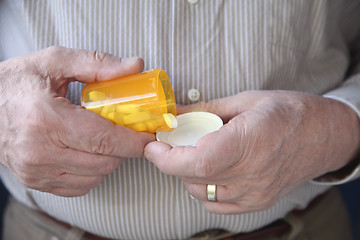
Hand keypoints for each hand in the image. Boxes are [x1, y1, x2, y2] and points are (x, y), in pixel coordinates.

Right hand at [0, 46, 154, 196]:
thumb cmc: (16, 83)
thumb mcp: (54, 61)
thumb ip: (97, 63)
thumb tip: (134, 66)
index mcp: (45, 118)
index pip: (104, 140)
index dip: (134, 140)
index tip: (148, 134)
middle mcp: (39, 150)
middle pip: (104, 161)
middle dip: (125, 148)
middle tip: (129, 132)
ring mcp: (36, 170)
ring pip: (95, 176)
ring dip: (110, 159)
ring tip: (107, 139)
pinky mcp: (36, 180)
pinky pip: (79, 186)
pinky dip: (93, 172)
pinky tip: (89, 153)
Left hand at [145, 90, 359, 213]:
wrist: (323, 135)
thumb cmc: (289, 113)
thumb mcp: (246, 100)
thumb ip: (205, 109)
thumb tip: (174, 114)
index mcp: (249, 141)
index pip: (197, 162)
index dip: (167, 158)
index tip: (153, 147)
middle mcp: (252, 173)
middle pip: (193, 177)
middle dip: (171, 160)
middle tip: (169, 143)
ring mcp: (255, 192)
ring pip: (200, 192)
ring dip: (187, 173)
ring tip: (194, 153)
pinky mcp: (257, 202)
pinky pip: (216, 204)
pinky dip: (203, 188)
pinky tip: (210, 171)